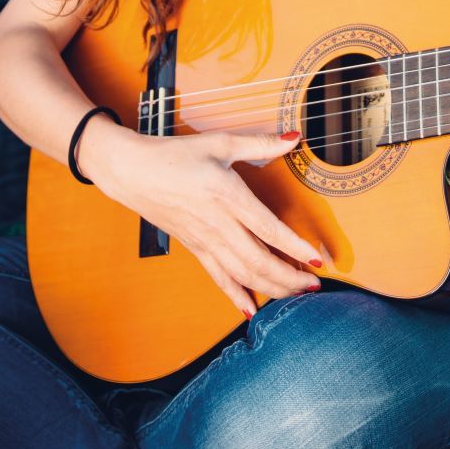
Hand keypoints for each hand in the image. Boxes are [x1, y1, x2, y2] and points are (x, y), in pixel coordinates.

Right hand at [85, 124, 321, 316]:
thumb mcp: (219, 143)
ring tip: (295, 294)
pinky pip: (218, 278)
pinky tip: (251, 310)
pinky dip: (236, 296)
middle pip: (259, 261)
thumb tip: (293, 138)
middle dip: (290, 278)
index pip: (268, 229)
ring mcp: (205, 240)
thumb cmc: (174, 155)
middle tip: (315, 285)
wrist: (132, 172)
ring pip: (242, 274)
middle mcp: (217, 224)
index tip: (317, 259)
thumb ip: (260, 143)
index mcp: (227, 195)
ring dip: (271, 288)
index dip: (295, 248)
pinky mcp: (194, 248)